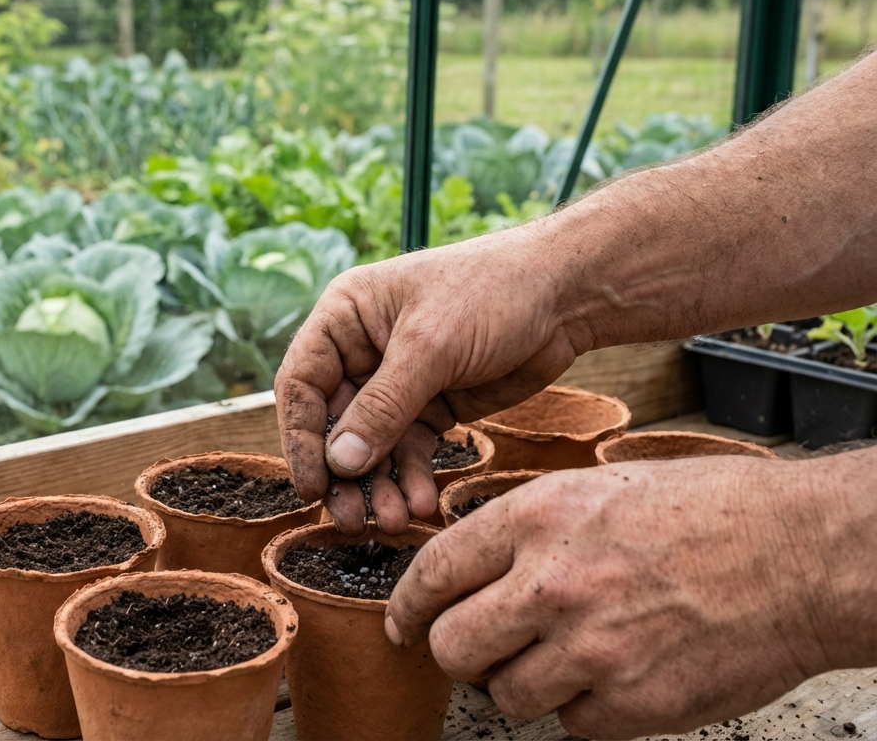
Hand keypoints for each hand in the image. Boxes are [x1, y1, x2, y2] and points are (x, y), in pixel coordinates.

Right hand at [275, 229, 591, 533]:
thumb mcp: (432, 346)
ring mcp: (396, 381)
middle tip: (350, 521)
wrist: (567, 294)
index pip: (301, 384)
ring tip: (393, 522)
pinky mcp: (432, 405)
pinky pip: (409, 451)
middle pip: (333, 424)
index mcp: (345, 317)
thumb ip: (383, 406)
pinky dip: (412, 479)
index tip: (313, 487)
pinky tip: (422, 503)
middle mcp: (361, 350)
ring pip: (371, 446)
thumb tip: (340, 463)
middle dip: (344, 475)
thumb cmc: (492, 291)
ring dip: (379, 486)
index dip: (301, 438)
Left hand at [384, 452, 876, 738]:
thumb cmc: (713, 511)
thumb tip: (476, 568)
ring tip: (568, 657)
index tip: (403, 624)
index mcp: (537, 518)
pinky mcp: (632, 703)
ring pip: (506, 694)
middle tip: (484, 649)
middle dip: (459, 653)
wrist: (802, 556)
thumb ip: (530, 530)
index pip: (434, 573)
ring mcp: (591, 648)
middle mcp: (552, 583)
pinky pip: (570, 725)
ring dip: (525, 683)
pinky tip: (615, 675)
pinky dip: (583, 710)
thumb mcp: (602, 487)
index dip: (407, 606)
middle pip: (452, 646)